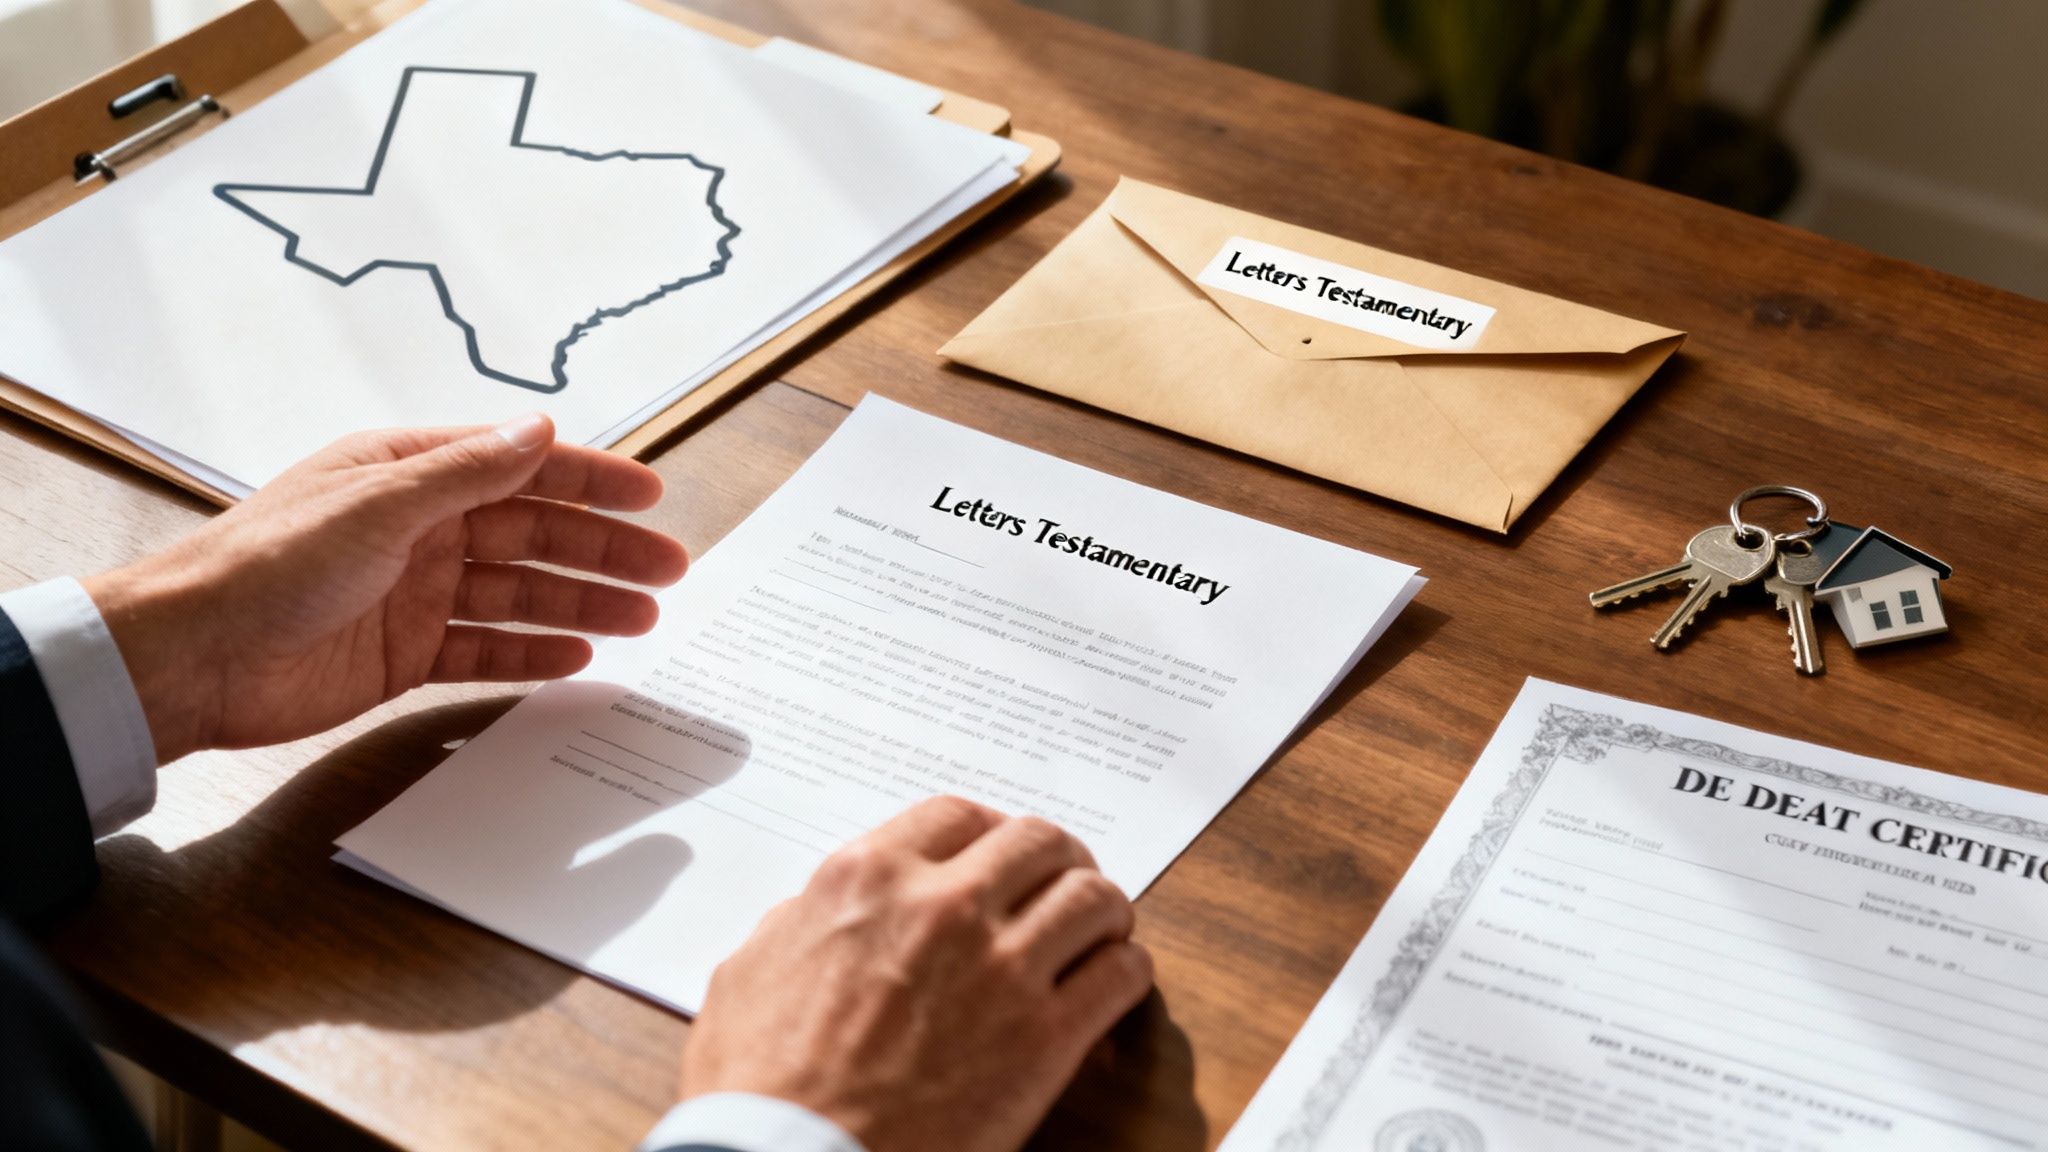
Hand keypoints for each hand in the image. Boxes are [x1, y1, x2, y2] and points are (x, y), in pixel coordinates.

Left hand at [83, 414, 686, 761]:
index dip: (591, 479)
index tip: (651, 497)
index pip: (520, 467)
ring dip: (582, 603)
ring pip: (519, 594)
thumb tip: (541, 426)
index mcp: (409, 472)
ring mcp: (414, 593)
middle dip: (603, 550)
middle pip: (533, 533)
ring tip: (643, 620)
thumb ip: (467, 470)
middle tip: (668, 571)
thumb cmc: (268, 564)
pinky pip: (484, 651)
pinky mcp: (403, 654)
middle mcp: (419, 528)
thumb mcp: (379, 504)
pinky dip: (531, 655)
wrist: (193, 657)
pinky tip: (578, 658)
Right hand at [681, 797, 1153, 1151]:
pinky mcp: (1046, 1038)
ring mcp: (1002, 968)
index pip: (958, 815)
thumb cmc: (757, 1085)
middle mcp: (943, 906)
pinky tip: (1112, 986)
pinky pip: (1122, 974)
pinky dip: (1126, 971)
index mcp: (868, 879)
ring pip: (1095, 897)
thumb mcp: (749, 974)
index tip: (1000, 854)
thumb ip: (797, 922)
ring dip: (1103, 911)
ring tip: (1100, 932)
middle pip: (1038, 842)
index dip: (989, 832)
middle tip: (1061, 885)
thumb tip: (814, 911)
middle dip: (1058, 860)